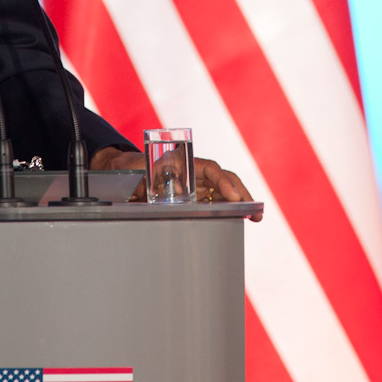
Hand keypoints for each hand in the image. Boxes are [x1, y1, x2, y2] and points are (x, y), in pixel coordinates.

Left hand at [91, 145, 261, 220]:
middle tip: (253, 210)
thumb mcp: (141, 176)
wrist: (126, 174)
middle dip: (241, 193)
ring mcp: (197, 185)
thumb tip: (167, 192)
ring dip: (238, 203)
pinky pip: (214, 202)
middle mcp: (195, 172)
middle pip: (224, 179)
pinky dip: (228, 209)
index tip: (234, 197)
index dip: (224, 183)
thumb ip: (151, 183)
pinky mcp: (196, 197)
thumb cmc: (134, 171)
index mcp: (184, 163)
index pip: (211, 170)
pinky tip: (240, 218)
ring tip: (254, 217)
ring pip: (223, 192)